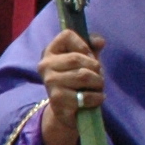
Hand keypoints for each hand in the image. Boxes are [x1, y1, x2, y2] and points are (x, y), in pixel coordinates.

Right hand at [38, 28, 102, 144]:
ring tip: (97, 88)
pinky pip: (85, 95)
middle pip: (78, 58)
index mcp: (50, 52)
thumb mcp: (85, 59)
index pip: (66, 35)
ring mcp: (50, 83)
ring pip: (84, 76)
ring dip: (98, 83)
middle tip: (97, 76)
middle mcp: (45, 66)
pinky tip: (95, 99)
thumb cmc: (77, 79)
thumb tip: (99, 41)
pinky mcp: (57, 100)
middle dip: (95, 68)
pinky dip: (97, 98)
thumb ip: (92, 47)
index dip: (83, 44)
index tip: (88, 55)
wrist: (67, 109)